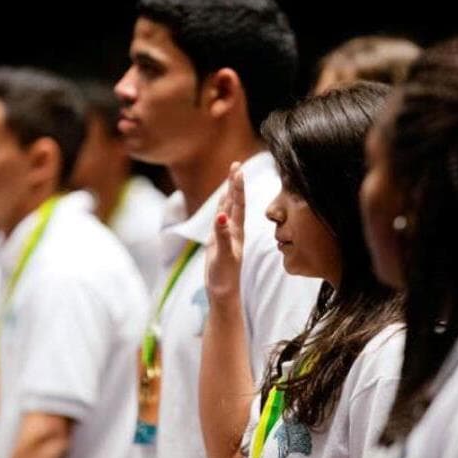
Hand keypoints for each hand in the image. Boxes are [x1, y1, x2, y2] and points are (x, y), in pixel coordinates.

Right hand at [205, 162, 245, 302]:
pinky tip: (221, 204)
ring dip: (229, 192)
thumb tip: (221, 216)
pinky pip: (220, 220)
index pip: (238, 204)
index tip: (238, 169)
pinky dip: (220, 208)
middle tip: (236, 164)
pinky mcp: (218, 241)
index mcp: (236, 231)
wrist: (224, 293)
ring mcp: (226, 235)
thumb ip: (222, 235)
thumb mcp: (223, 255)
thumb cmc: (225, 276)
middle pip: (235, 202)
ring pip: (228, 209)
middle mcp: (233, 231)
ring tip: (232, 176)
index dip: (238, 186)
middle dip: (235, 183)